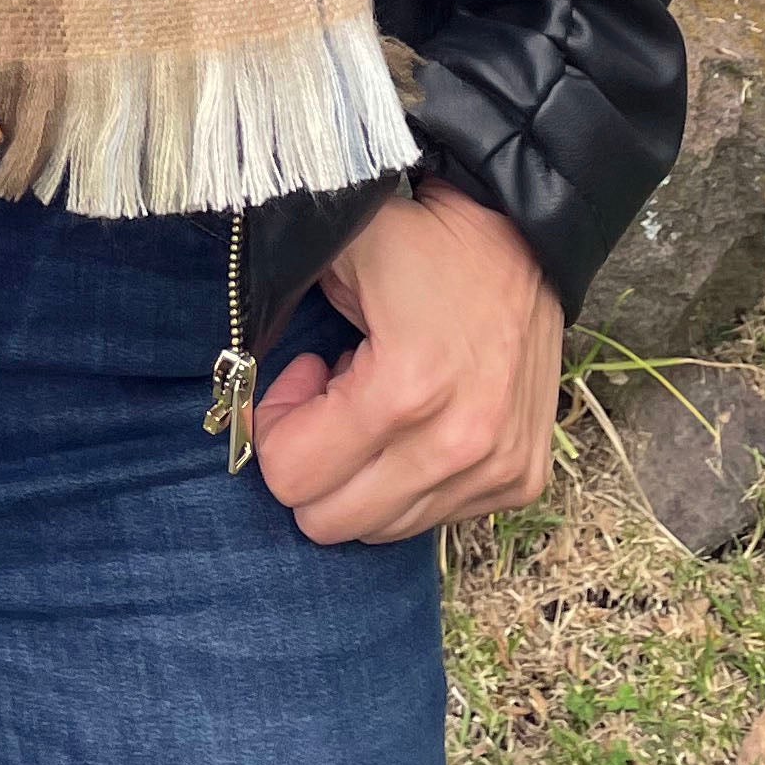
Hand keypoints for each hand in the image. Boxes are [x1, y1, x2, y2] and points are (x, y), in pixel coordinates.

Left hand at [250, 179, 560, 546]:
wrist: (524, 235)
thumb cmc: (423, 239)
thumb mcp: (336, 253)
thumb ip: (274, 311)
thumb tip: (241, 384)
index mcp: (403, 391)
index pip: (292, 477)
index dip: (279, 425)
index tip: (306, 371)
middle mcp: (457, 445)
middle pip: (329, 521)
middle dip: (312, 461)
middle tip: (331, 396)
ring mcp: (495, 469)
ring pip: (382, 528)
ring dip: (363, 472)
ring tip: (378, 401)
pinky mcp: (520, 479)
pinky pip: (433, 517)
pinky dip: (409, 477)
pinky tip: (420, 415)